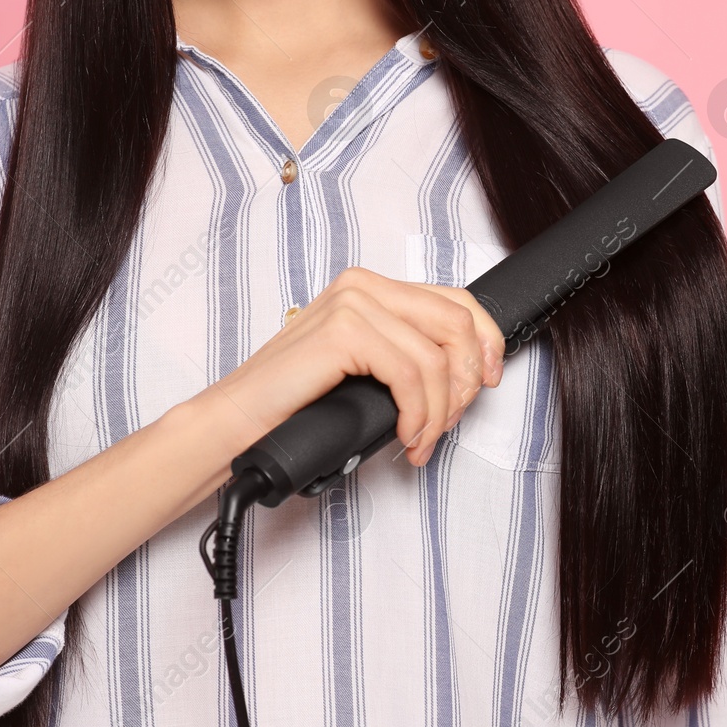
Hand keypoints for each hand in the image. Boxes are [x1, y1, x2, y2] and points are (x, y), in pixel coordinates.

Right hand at [201, 268, 505, 466]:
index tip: (488, 381)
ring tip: (421, 440)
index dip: (487, 342)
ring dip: (440, 411)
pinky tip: (408, 436)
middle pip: (458, 324)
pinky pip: (412, 376)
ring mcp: (353, 304)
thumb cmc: (296, 403)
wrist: (238, 423)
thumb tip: (468, 371)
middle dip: (466, 382)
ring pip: (438, 357)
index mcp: (371, 288)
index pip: (457, 300)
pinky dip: (419, 414)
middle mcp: (363, 286)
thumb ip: (406, 354)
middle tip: (448, 422)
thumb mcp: (366, 370)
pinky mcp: (345, 331)